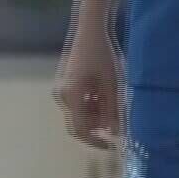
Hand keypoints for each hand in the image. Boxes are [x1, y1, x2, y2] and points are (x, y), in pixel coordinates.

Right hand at [54, 32, 122, 149]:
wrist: (90, 32)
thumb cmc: (103, 56)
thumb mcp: (112, 85)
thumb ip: (113, 110)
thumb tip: (116, 132)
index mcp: (71, 97)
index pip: (80, 130)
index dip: (96, 141)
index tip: (112, 144)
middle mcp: (61, 96)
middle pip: (78, 122)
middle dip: (98, 126)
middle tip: (117, 119)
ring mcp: (61, 89)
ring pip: (78, 113)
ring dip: (96, 114)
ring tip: (113, 101)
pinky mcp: (64, 84)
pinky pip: (76, 103)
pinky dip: (90, 105)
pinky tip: (103, 93)